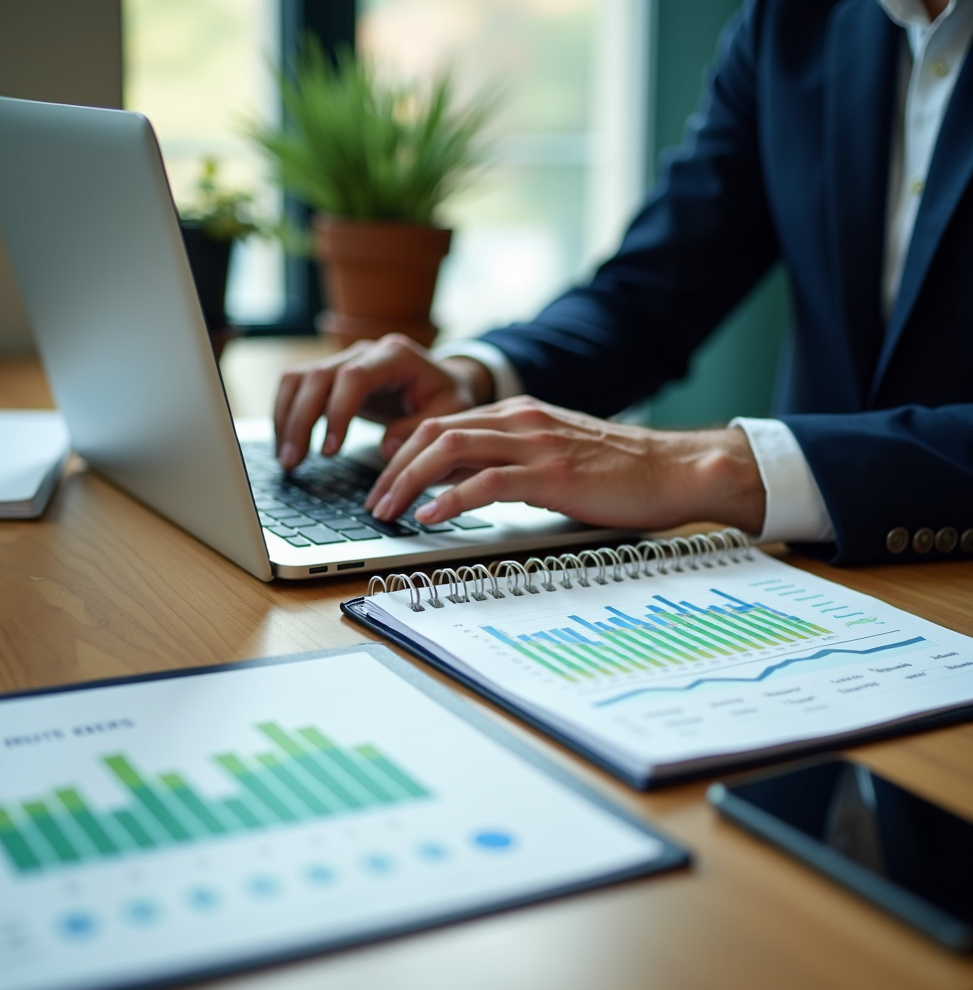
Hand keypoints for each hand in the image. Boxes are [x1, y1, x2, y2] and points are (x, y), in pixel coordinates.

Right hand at [273, 333, 493, 468]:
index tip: (330, 450)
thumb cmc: (448, 398)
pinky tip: (286, 443)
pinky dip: (286, 413)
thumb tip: (387, 448)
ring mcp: (344, 358)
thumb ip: (420, 429)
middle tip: (294, 462)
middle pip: (318, 376)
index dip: (337, 411)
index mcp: (396, 355)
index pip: (354, 376)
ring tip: (286, 459)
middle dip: (301, 421)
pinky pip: (297, 386)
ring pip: (298, 378)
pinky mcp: (332, 374)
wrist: (444, 382)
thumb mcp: (450, 414)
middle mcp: (364, 350)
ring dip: (286, 418)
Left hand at [364, 396, 765, 533]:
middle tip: (373, 501)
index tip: (384, 480)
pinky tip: (429, 517)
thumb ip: (514, 462)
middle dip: (393, 467)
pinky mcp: (551, 474)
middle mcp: (520, 420)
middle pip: (433, 431)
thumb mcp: (555, 455)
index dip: (403, 450)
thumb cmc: (618, 471)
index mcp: (518, 413)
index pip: (442, 422)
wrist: (674, 469)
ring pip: (449, 450)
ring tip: (387, 511)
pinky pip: (485, 482)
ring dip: (408, 482)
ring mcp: (535, 444)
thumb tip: (470, 487)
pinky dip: (448, 499)